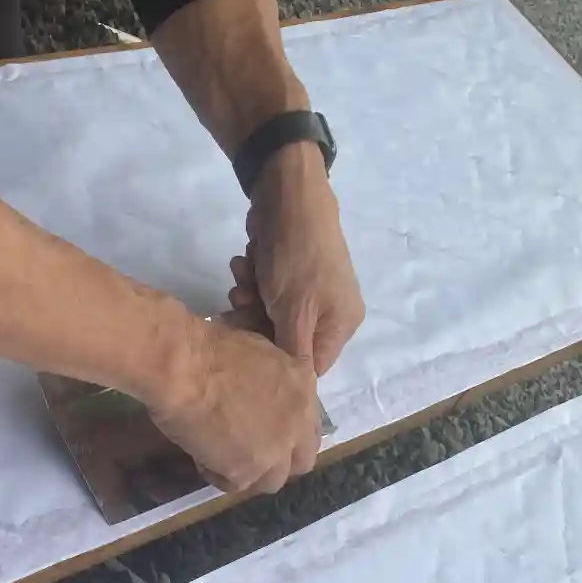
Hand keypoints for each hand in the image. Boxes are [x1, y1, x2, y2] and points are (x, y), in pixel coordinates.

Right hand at [147, 313, 321, 496]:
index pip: (309, 426)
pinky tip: (200, 455)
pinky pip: (235, 485)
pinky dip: (217, 473)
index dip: (289, 434)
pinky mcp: (248, 472)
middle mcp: (298, 423)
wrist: (184, 367)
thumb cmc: (209, 349)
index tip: (267, 433)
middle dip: (280, 461)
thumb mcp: (258, 353)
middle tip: (250, 454)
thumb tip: (264, 393)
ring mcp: (276, 451)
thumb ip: (273, 381)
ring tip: (222, 456)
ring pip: (272, 481)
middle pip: (302, 461)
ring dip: (250, 473)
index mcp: (303, 387)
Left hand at [231, 144, 364, 375]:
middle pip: (285, 342)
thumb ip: (294, 353)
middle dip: (257, 324)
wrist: (287, 192)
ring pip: (268, 316)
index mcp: (342, 325)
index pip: (311, 368)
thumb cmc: (297, 257)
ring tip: (243, 278)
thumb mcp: (295, 312)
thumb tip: (298, 390)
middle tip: (240, 306)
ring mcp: (308, 291)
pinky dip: (251, 280)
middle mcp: (330, 312)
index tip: (253, 356)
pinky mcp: (287, 273)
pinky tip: (245, 263)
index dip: (280, 366)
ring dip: (248, 299)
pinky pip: (264, 291)